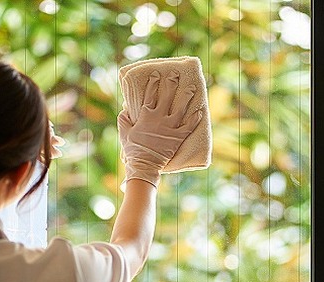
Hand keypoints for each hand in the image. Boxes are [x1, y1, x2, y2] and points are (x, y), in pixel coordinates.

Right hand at [118, 70, 201, 187]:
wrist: (144, 165)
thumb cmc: (133, 149)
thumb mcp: (124, 132)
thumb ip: (124, 119)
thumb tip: (125, 108)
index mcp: (146, 116)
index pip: (150, 94)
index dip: (153, 83)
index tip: (157, 74)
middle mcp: (159, 118)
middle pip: (167, 96)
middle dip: (172, 83)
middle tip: (176, 74)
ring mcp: (170, 128)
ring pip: (181, 108)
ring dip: (187, 97)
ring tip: (192, 87)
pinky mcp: (178, 137)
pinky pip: (189, 126)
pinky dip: (195, 118)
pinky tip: (200, 111)